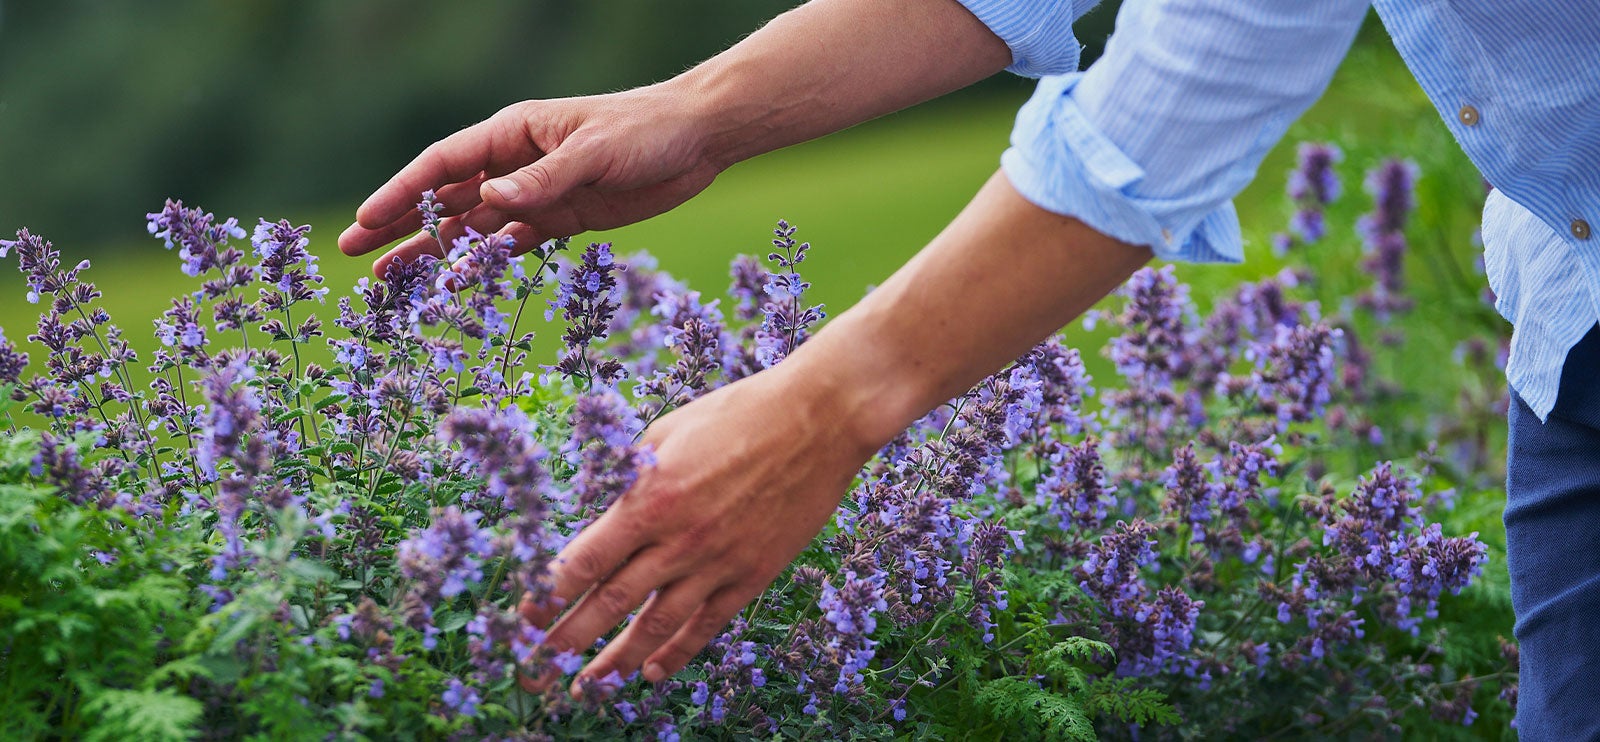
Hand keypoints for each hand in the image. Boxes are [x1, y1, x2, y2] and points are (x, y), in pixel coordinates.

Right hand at [337, 85, 720, 278]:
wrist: (697, 140)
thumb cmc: (645, 130)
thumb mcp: (595, 152)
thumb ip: (543, 180)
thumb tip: (489, 202)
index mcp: (514, 133)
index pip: (443, 164)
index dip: (401, 193)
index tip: (366, 220)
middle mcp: (516, 163)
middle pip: (445, 197)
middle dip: (400, 226)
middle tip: (355, 256)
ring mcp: (536, 193)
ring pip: (472, 226)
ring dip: (434, 251)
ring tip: (392, 280)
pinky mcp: (562, 218)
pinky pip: (512, 242)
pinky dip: (485, 261)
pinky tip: (456, 282)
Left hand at [521, 359, 879, 694]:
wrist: (818, 419)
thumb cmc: (739, 412)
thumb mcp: (668, 431)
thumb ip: (632, 477)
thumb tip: (603, 510)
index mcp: (649, 498)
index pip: (583, 561)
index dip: (548, 595)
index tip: (524, 616)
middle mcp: (678, 539)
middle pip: (609, 602)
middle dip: (567, 639)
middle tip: (537, 667)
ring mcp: (718, 561)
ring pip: (655, 626)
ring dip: (615, 660)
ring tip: (588, 685)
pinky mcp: (753, 573)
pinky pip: (707, 624)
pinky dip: (677, 653)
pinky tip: (652, 673)